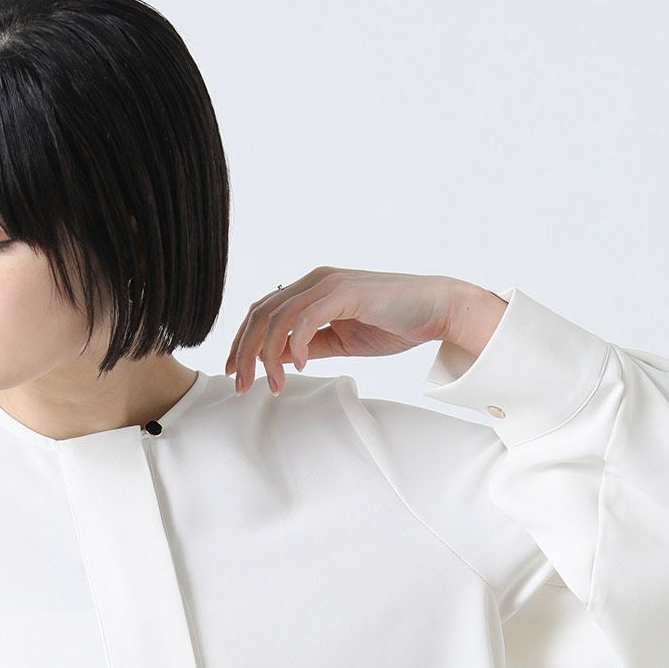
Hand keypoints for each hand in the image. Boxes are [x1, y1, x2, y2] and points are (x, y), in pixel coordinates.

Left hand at [225, 268, 506, 394]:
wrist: (435, 310)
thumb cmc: (392, 323)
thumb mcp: (339, 341)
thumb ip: (308, 346)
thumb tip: (277, 360)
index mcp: (310, 290)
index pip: (261, 313)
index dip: (241, 343)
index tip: (233, 372)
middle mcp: (314, 281)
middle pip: (260, 314)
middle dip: (244, 352)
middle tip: (241, 385)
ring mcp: (329, 283)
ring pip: (278, 317)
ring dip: (268, 355)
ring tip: (273, 384)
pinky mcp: (346, 291)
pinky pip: (307, 316)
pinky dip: (297, 342)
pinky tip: (301, 364)